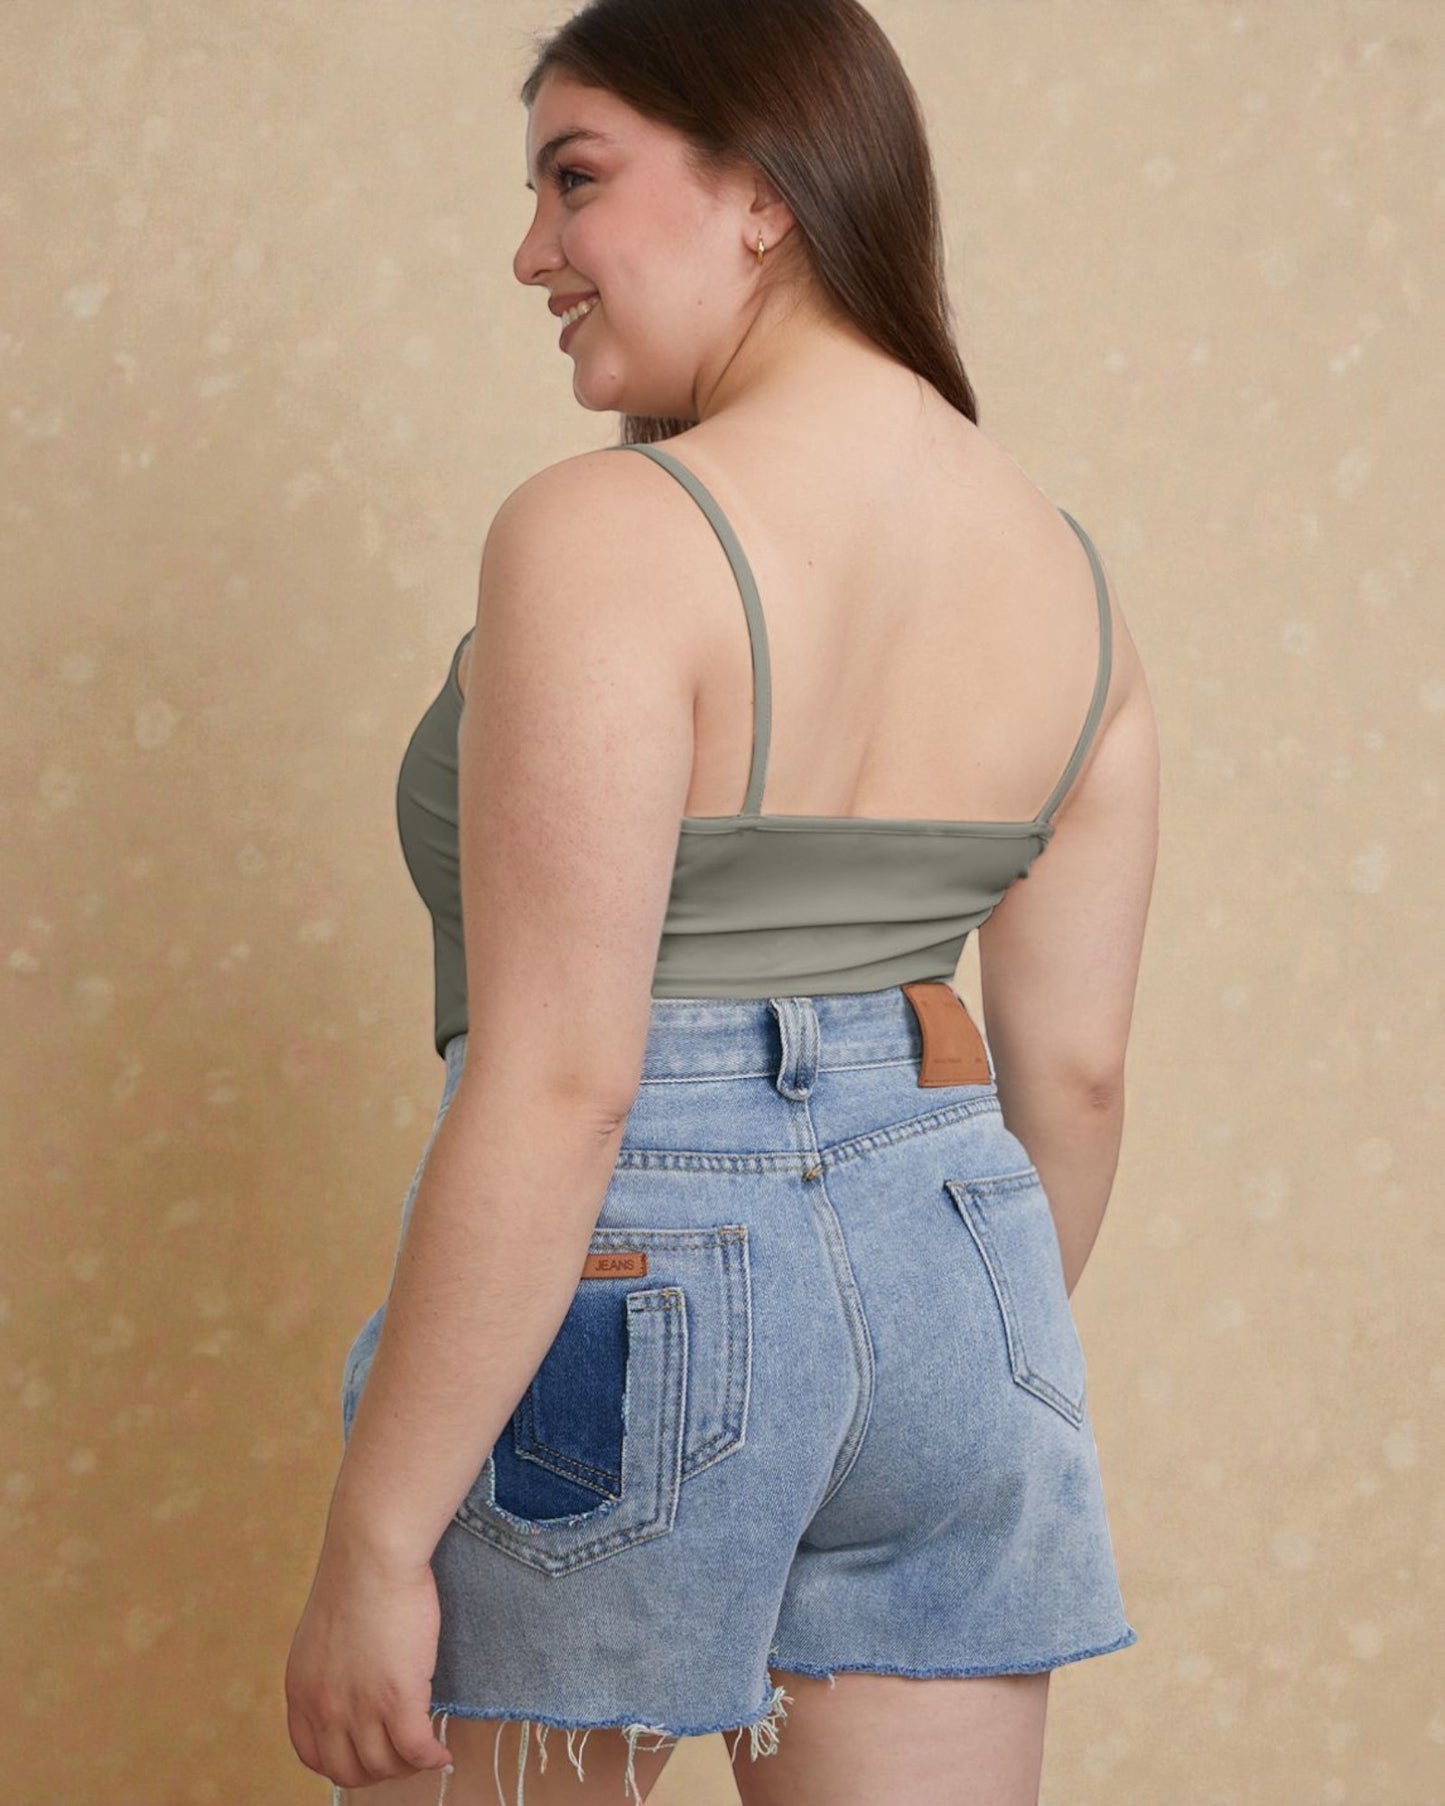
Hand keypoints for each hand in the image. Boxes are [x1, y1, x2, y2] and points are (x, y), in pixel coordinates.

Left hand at [285, 1537, 454, 1791]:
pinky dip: (432, 1758)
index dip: (342, 1762)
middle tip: (400, 1754)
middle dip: (376, 1771)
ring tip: (424, 1750)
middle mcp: (324, 1708)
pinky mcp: (398, 1699)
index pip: (312, 1756)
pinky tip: (442, 1752)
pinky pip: (416, 1750)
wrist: (372, 1553)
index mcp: (301, 1691)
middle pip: (347, 1771)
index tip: (366, 1753)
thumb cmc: (356, 1576)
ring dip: (406, 1766)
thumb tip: (354, 1686)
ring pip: (383, 1766)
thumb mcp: (324, 1634)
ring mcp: (360, 1708)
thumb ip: (330, 1670)